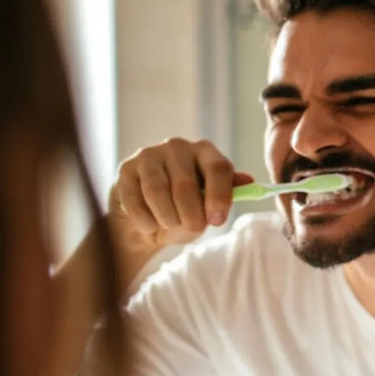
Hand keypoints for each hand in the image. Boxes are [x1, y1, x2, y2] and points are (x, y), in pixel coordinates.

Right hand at [108, 138, 252, 256]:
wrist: (147, 221)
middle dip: (190, 215)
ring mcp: (149, 155)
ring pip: (158, 192)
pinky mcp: (125, 169)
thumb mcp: (211, 204)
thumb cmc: (186, 210)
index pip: (218, 168)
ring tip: (170, 225)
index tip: (216, 221)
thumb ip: (228, 193)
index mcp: (206, 151)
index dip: (219, 196)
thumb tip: (248, 181)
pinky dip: (145, 220)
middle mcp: (177, 147)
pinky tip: (150, 226)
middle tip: (193, 228)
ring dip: (167, 218)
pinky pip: (135, 199)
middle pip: (186, 185)